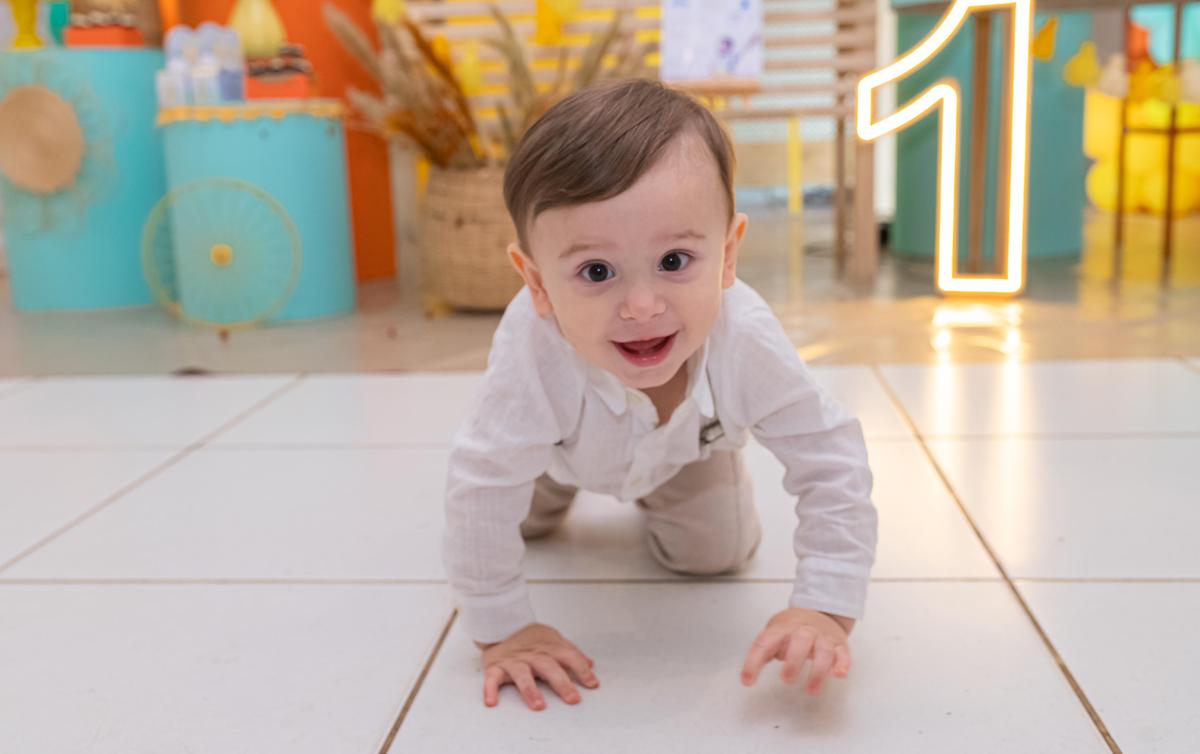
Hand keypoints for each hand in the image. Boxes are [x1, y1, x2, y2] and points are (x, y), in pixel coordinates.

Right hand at [475, 623, 599, 710]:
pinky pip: (491, 679)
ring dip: (530, 690)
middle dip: (561, 683)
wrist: (501, 624)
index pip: (569, 657)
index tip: (592, 684)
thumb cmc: (531, 638)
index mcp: (549, 648)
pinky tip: (491, 702)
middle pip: (548, 667)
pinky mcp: (495, 667)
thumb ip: (572, 652)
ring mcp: (514, 661)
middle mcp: (532, 654)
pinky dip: (490, 690)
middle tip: (572, 699)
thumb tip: (591, 664)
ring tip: (538, 705)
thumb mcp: (554, 640)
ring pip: (522, 675)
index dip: (581, 670)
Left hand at [740, 608, 852, 695]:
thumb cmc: (793, 629)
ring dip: (818, 670)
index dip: (754, 661)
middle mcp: (804, 630)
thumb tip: (748, 677)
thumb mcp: (774, 634)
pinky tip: (839, 674)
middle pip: (800, 640)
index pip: (766, 642)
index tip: (747, 680)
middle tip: (786, 680)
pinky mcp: (839, 645)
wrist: (822, 611)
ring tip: (811, 690)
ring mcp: (823, 636)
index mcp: (783, 628)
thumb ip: (763, 652)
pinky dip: (842, 663)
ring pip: (823, 650)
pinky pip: (843, 653)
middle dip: (794, 661)